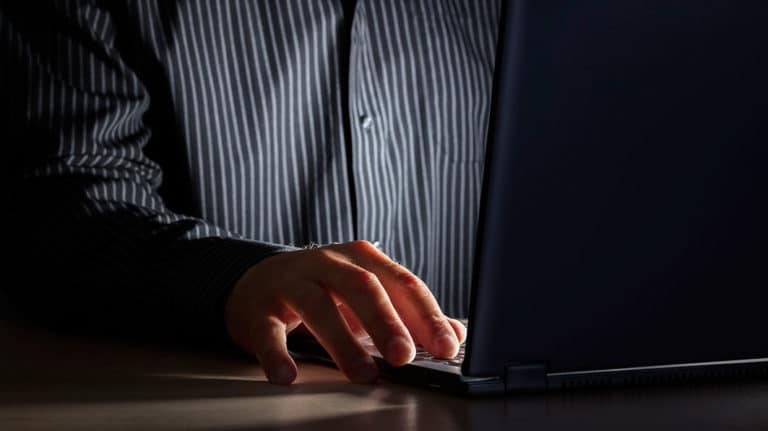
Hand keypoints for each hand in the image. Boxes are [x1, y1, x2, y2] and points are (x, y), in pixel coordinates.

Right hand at [225, 240, 466, 384]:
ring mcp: (292, 282)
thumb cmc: (323, 289)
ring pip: (318, 306)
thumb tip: (456, 334)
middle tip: (403, 356)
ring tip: (362, 374)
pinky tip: (288, 375)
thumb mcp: (369, 294)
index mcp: (362, 258)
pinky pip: (268, 331)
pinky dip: (277, 354)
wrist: (257, 281)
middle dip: (386, 322)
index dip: (426, 315)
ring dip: (343, 342)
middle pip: (362, 287)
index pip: (402, 283)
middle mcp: (328, 262)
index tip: (446, 346)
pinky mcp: (259, 307)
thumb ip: (411, 313)